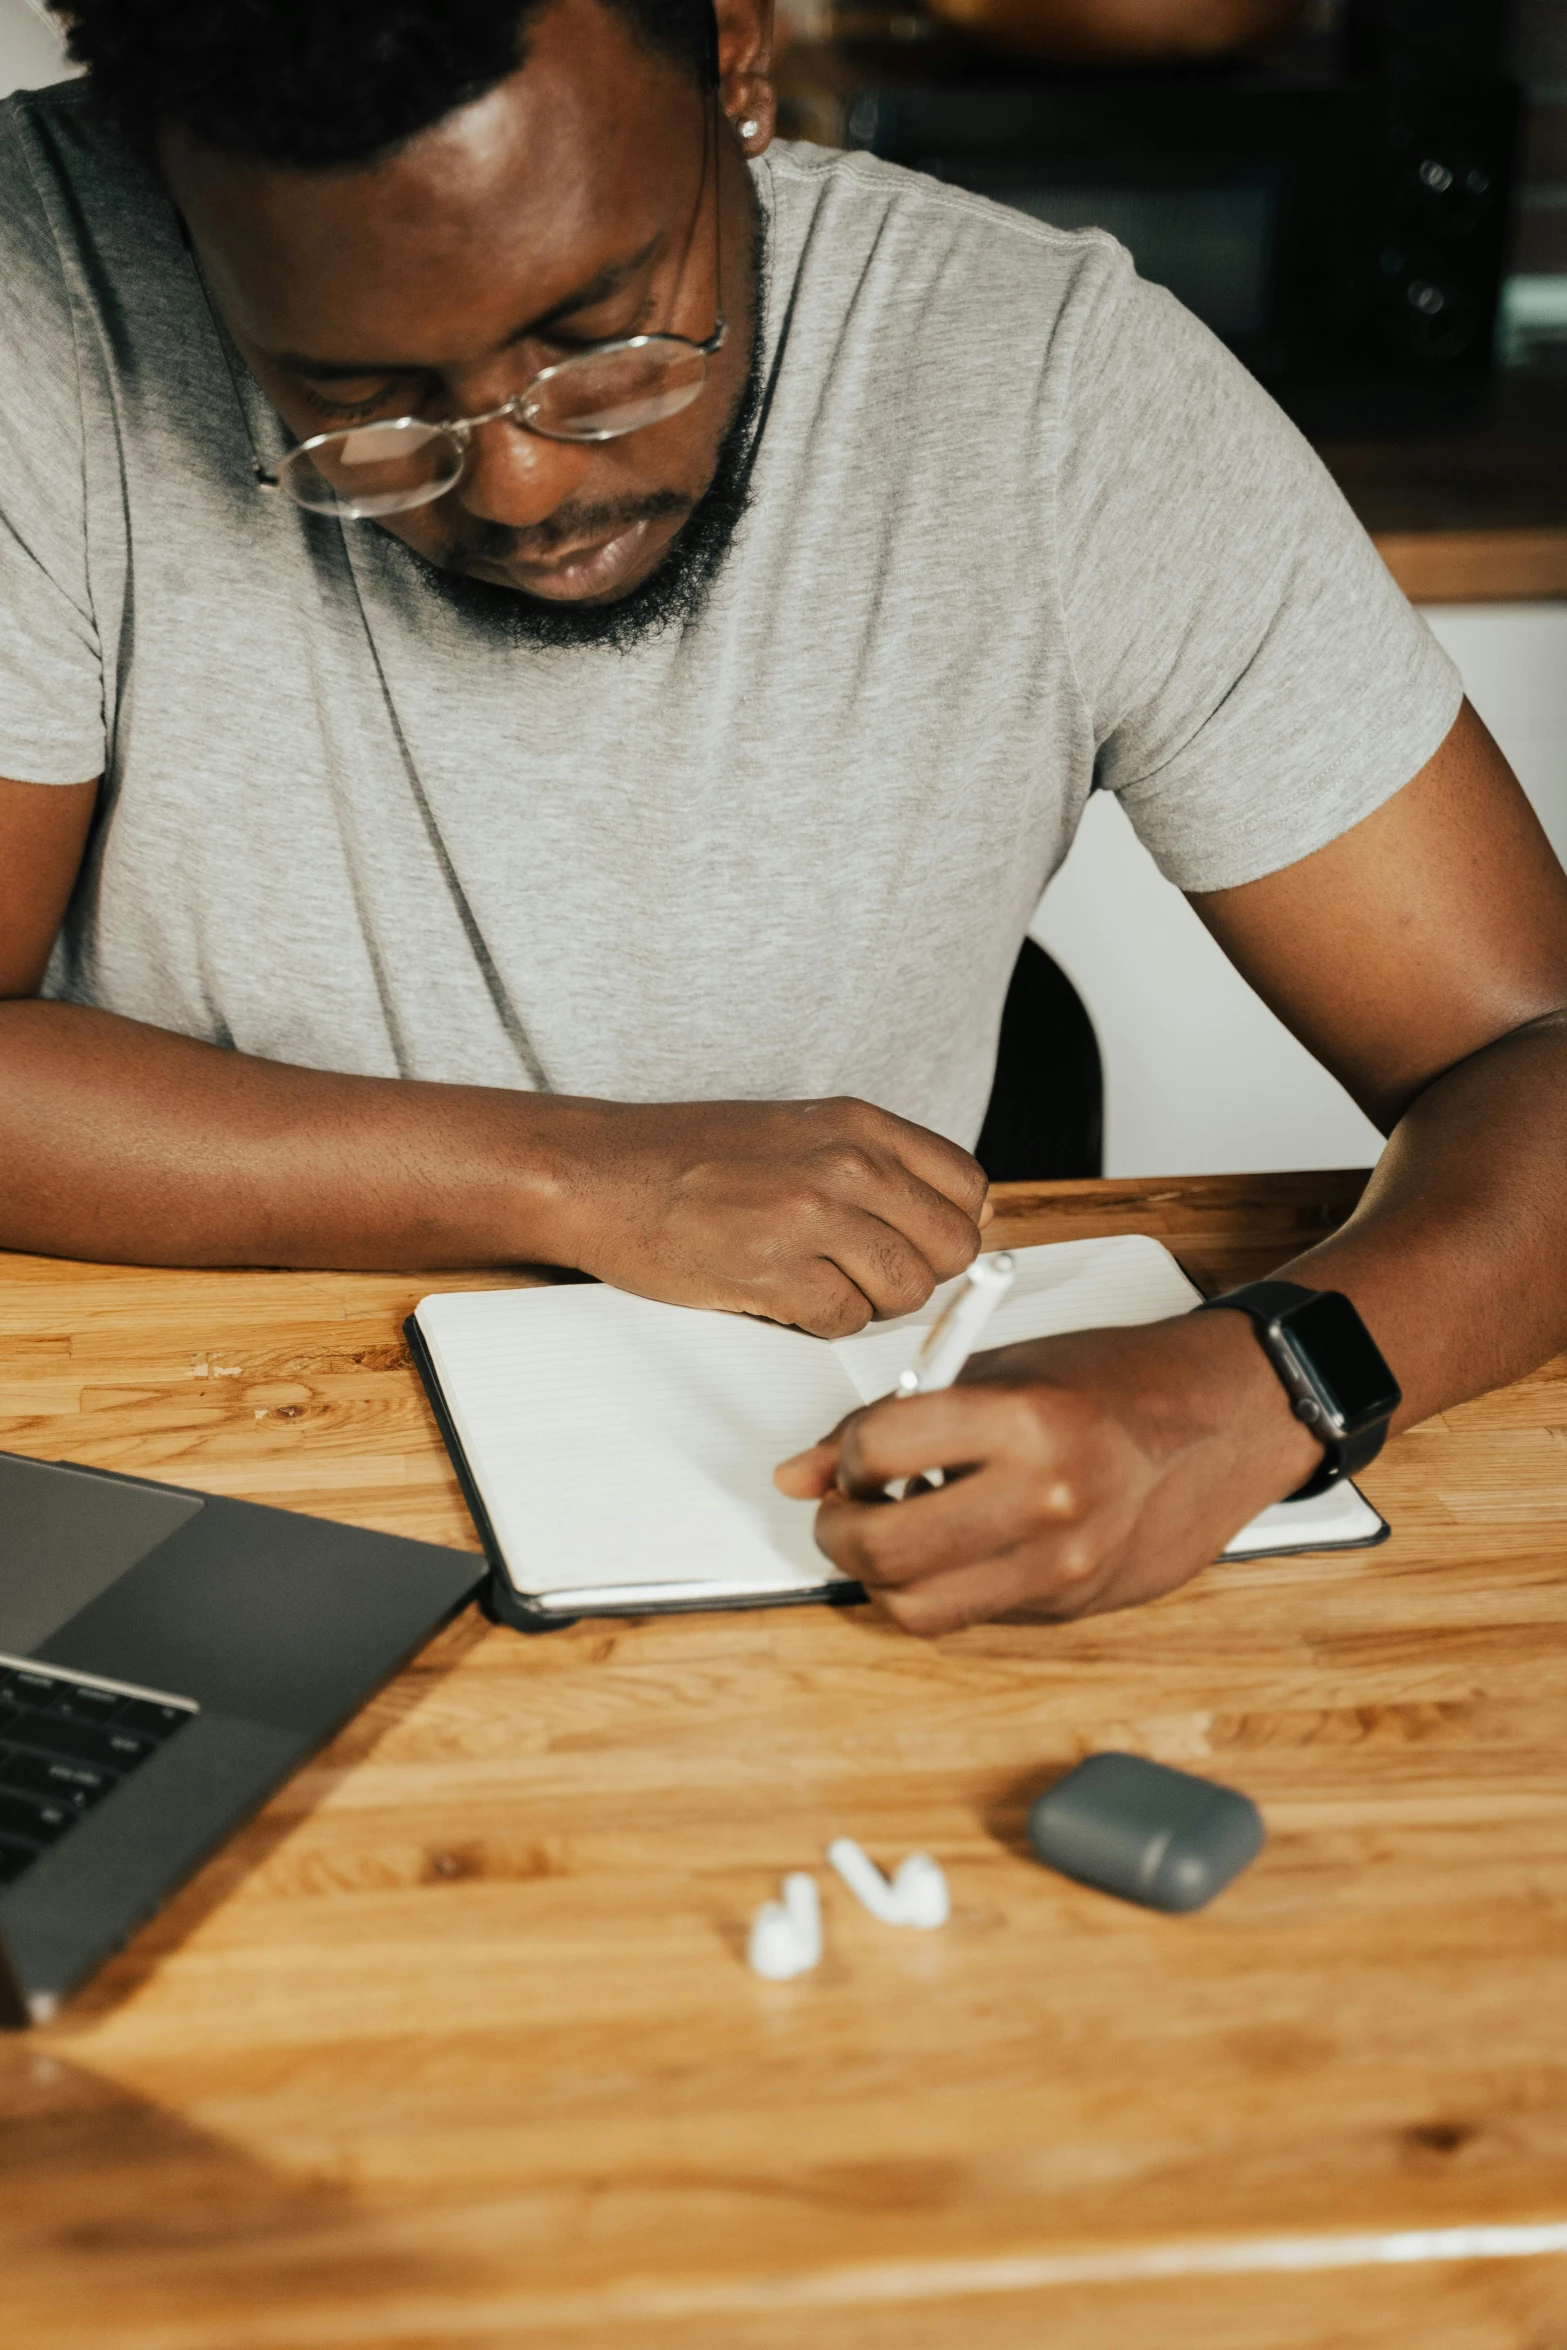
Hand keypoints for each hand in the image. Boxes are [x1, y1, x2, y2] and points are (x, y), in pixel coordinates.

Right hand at [542, 1096, 989, 1336]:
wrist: (602, 1173)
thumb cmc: (691, 1157)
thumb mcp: (800, 1130)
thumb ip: (878, 1164)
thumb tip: (965, 1213)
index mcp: (858, 1124)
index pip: (968, 1186)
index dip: (949, 1226)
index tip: (915, 1240)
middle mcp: (846, 1164)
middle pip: (951, 1247)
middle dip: (916, 1272)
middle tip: (863, 1271)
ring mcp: (812, 1217)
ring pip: (906, 1290)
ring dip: (868, 1301)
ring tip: (816, 1279)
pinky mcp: (777, 1272)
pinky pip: (845, 1321)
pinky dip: (819, 1321)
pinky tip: (780, 1293)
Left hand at [774, 1309, 1323, 1630]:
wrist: (1220, 1421)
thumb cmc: (1111, 1381)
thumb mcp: (997, 1369)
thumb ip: (893, 1420)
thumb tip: (798, 1474)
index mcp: (1026, 1420)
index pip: (878, 1450)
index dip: (846, 1454)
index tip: (855, 1452)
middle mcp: (1047, 1500)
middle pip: (882, 1551)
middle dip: (838, 1530)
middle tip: (846, 1507)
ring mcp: (1061, 1564)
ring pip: (913, 1606)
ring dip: (881, 1574)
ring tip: (895, 1529)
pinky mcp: (1069, 1603)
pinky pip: (967, 1615)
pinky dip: (940, 1586)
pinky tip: (956, 1544)